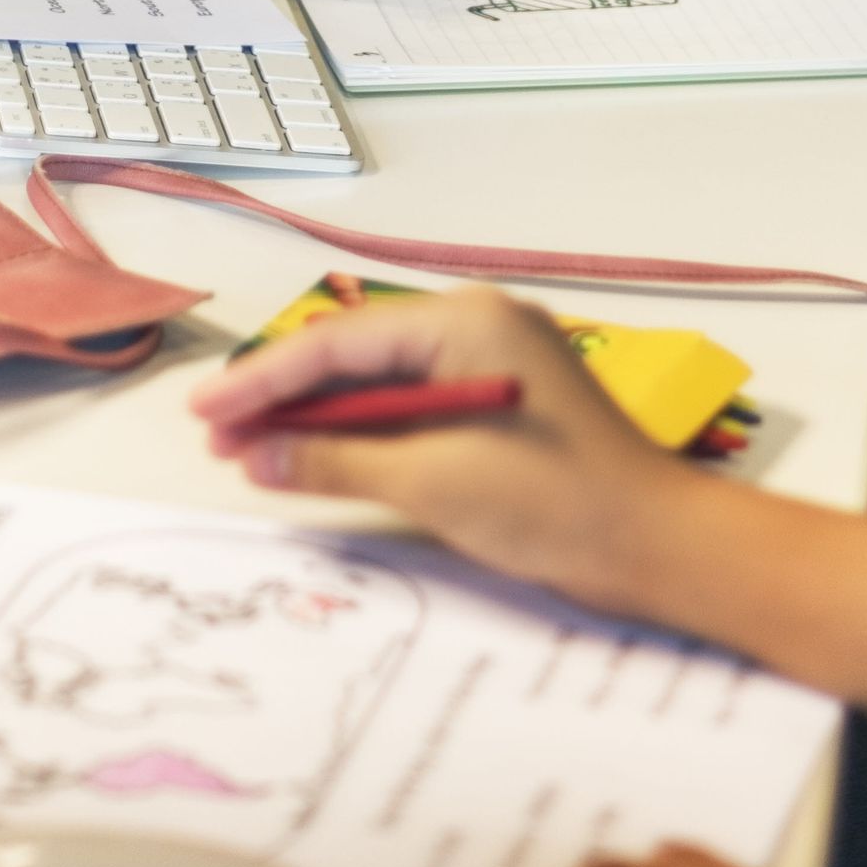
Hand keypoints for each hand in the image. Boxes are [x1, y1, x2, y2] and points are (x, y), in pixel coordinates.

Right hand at [193, 284, 701, 608]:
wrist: (659, 545)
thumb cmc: (558, 504)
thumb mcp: (434, 482)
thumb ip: (339, 461)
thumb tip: (261, 455)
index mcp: (467, 322)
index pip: (340, 341)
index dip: (266, 378)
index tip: (207, 411)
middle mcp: (479, 326)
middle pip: (357, 353)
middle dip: (286, 396)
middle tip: (218, 436)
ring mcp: (494, 363)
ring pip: (382, 382)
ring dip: (320, 418)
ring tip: (253, 452)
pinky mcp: (503, 404)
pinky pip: (414, 406)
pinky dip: (365, 434)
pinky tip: (321, 458)